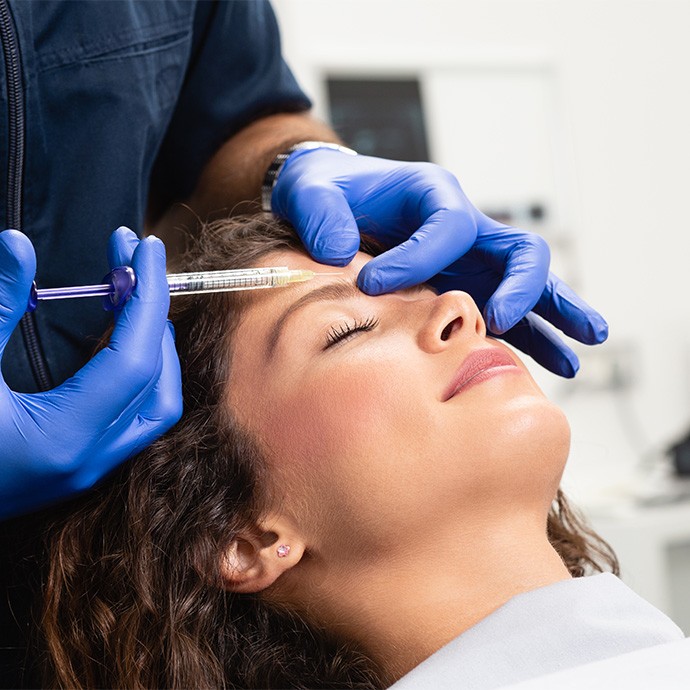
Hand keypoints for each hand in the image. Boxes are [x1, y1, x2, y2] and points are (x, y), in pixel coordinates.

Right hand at [0, 228, 181, 518]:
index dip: (147, 296)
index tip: (146, 247)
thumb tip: (18, 244)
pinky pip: (135, 416)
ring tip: (131, 294)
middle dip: (152, 312)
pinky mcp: (78, 469)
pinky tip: (117, 339)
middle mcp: (89, 461)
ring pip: (155, 404)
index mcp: (62, 438)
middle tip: (130, 260)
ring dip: (153, 346)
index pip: (134, 358)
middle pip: (155, 379)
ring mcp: (87, 471)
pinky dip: (139, 373)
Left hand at [271, 148, 607, 375]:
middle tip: (501, 320)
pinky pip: (511, 310)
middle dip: (519, 285)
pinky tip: (561, 361)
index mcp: (431, 195)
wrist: (333, 202)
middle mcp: (462, 226)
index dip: (418, 258)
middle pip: (515, 248)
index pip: (448, 225)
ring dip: (557, 312)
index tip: (372, 286)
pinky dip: (537, 333)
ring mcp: (471, 259)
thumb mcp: (311, 192)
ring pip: (528, 282)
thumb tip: (340, 251)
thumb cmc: (325, 193)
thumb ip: (320, 214)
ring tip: (585, 344)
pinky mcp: (468, 286)